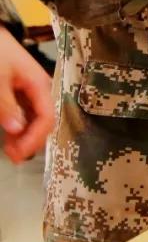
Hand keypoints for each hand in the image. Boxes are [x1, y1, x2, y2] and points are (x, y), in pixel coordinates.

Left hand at [0, 29, 53, 162]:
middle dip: (31, 140)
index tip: (18, 155)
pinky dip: (19, 125)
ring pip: (34, 118)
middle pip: (44, 120)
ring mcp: (31, 89)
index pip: (47, 118)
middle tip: (12, 157)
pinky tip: (10, 134)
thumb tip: (16, 129)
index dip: (35, 139)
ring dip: (24, 135)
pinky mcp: (21, 88)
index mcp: (40, 85)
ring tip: (10, 149)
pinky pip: (26, 111)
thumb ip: (7, 105)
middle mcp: (40, 89)